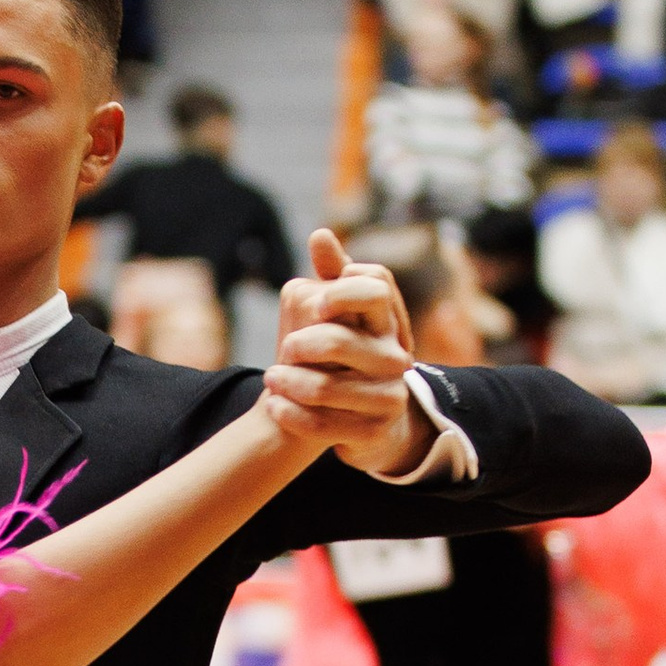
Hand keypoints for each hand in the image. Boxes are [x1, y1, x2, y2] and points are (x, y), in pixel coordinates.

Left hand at [265, 229, 419, 472]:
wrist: (366, 418)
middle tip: (284, 350)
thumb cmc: (347, 354)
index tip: (316, 304)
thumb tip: (320, 234)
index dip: (343, 291)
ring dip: (286, 382)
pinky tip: (274, 406)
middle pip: (338, 340)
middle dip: (299, 344)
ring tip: (270, 378)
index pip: (376, 287)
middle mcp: (396, 357)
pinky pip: (321, 424)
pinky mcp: (371, 431)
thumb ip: (332, 276)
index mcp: (387, 321)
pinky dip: (289, 414)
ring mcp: (388, 396)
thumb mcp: (341, 314)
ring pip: (324, 387)